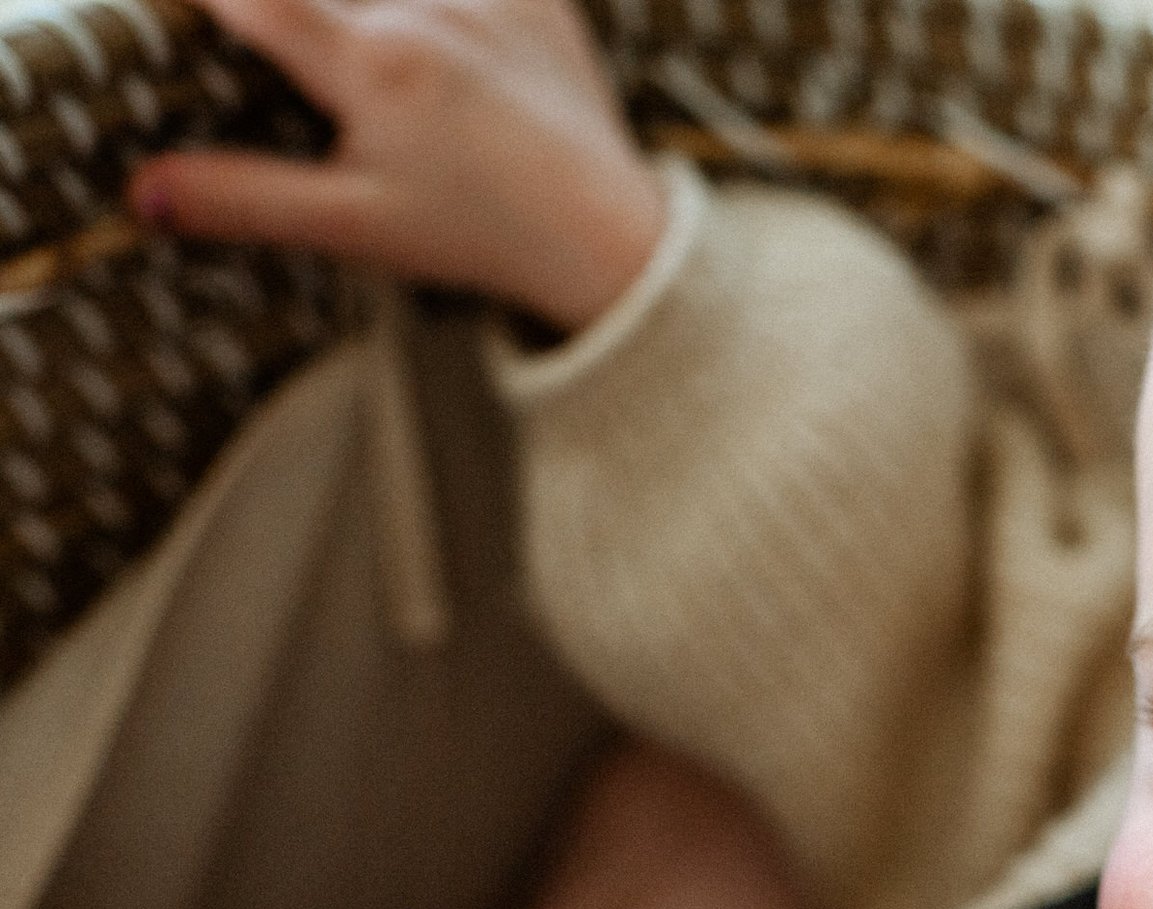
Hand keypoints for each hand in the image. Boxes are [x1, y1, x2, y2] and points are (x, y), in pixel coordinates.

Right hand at [128, 0, 665, 331]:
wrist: (610, 238)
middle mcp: (427, 9)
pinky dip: (440, 4)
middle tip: (296, 49)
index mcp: (373, 63)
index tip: (207, 11)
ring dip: (367, 10)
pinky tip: (433, 32)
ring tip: (377, 76)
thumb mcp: (356, 228)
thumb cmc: (480, 236)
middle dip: (297, 11)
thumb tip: (140, 192)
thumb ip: (247, 199)